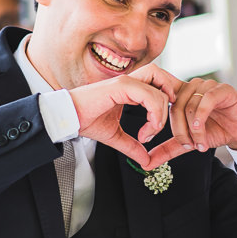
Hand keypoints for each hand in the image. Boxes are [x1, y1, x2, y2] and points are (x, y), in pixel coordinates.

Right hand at [67, 64, 182, 168]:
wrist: (68, 118)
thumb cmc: (86, 121)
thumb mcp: (115, 136)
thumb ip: (132, 146)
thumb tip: (145, 161)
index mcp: (129, 89)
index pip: (156, 84)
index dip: (164, 101)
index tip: (156, 127)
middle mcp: (129, 82)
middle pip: (161, 77)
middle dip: (169, 98)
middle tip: (162, 122)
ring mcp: (126, 82)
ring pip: (158, 89)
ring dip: (161, 112)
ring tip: (151, 130)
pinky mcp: (121, 86)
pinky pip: (149, 96)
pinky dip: (154, 114)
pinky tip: (146, 130)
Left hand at [145, 77, 236, 168]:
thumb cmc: (217, 131)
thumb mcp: (189, 142)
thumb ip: (169, 149)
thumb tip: (146, 162)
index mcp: (181, 94)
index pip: (161, 98)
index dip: (154, 114)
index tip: (147, 137)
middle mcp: (192, 86)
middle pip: (175, 106)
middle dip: (179, 131)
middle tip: (188, 146)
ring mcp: (208, 85)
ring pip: (189, 106)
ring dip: (193, 131)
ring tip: (200, 145)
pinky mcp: (223, 89)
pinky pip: (205, 101)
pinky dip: (201, 119)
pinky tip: (202, 132)